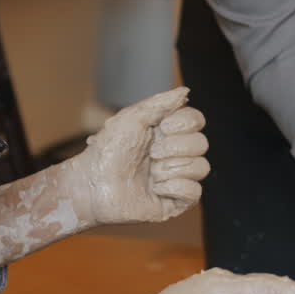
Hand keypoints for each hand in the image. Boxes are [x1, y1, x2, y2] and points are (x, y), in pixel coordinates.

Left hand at [73, 87, 208, 225]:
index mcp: (166, 133)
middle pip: (202, 143)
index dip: (185, 123)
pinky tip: (156, 188)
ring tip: (151, 174)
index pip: (197, 121)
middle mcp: (173, 154)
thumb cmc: (106, 150)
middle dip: (176, 147)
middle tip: (152, 153)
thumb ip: (161, 103)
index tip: (163, 127)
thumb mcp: (131, 117)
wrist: (92, 184)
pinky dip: (176, 187)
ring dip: (172, 168)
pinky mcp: (173, 201)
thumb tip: (186, 92)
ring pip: (201, 167)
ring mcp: (175, 178)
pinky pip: (196, 192)